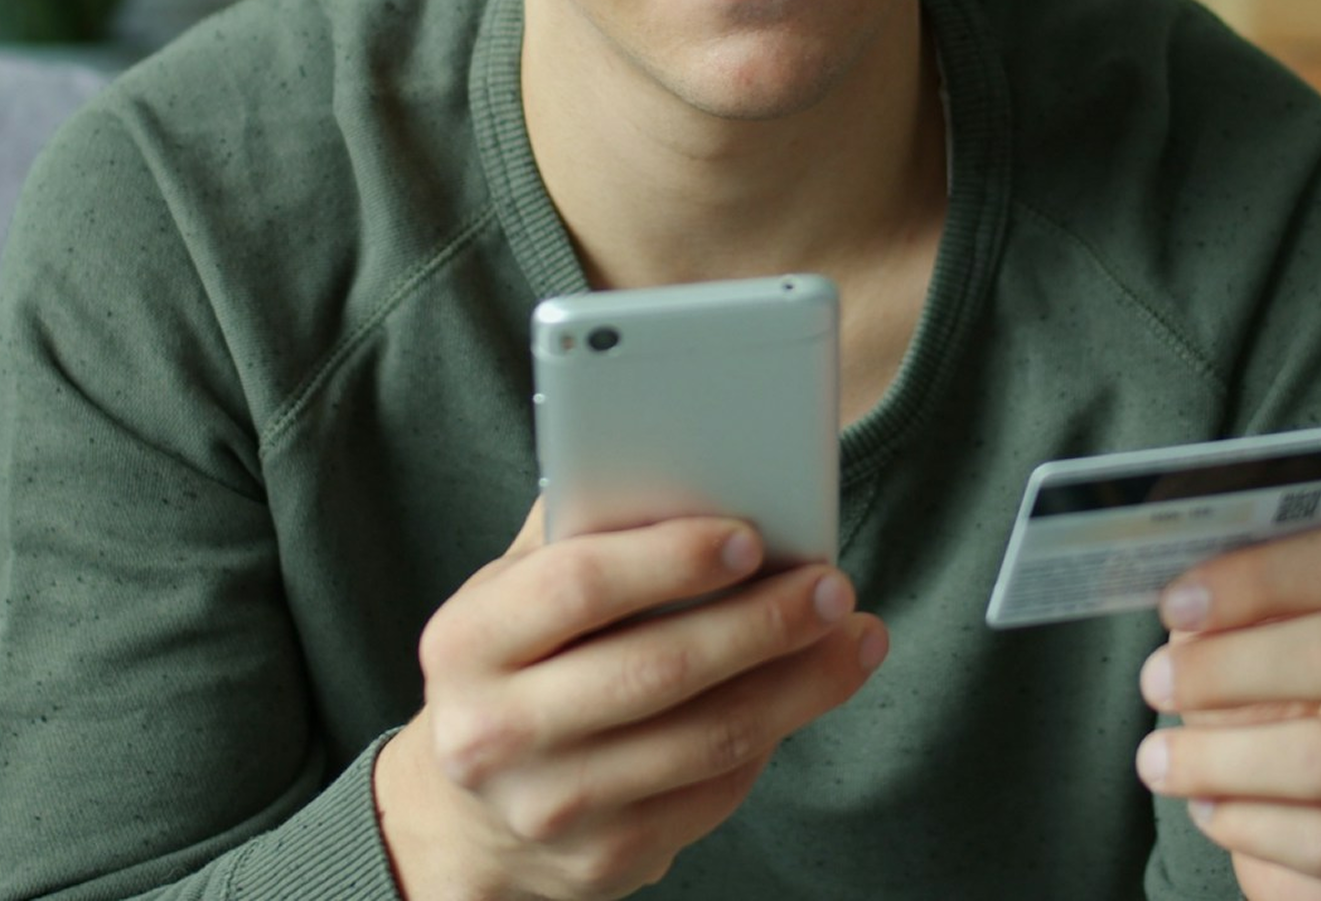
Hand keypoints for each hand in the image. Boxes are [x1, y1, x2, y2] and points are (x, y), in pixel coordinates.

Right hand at [374, 497, 888, 900]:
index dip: (671, 558)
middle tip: (831, 587)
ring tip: (853, 637)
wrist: (469, 819)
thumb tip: (690, 461)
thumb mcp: (511, 596)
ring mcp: (551, 806)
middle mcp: (494, 733)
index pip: (578, 585)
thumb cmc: (513, 669)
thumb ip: (578, 531)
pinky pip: (715, 792)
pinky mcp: (606, 859)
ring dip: (799, 685)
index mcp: (467, 642)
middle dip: (762, 622)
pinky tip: (805, 692)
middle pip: (657, 669)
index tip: (749, 536)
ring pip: (706, 740)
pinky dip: (773, 736)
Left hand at [1133, 522, 1320, 900]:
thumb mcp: (1271, 643)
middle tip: (1154, 683)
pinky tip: (1208, 811)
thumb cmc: (1296, 710)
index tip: (1175, 603)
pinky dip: (1253, 824)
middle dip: (1230, 667)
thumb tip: (1172, 593)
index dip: (1259, 578)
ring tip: (1157, 761)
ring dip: (1223, 757)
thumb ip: (1237, 608)